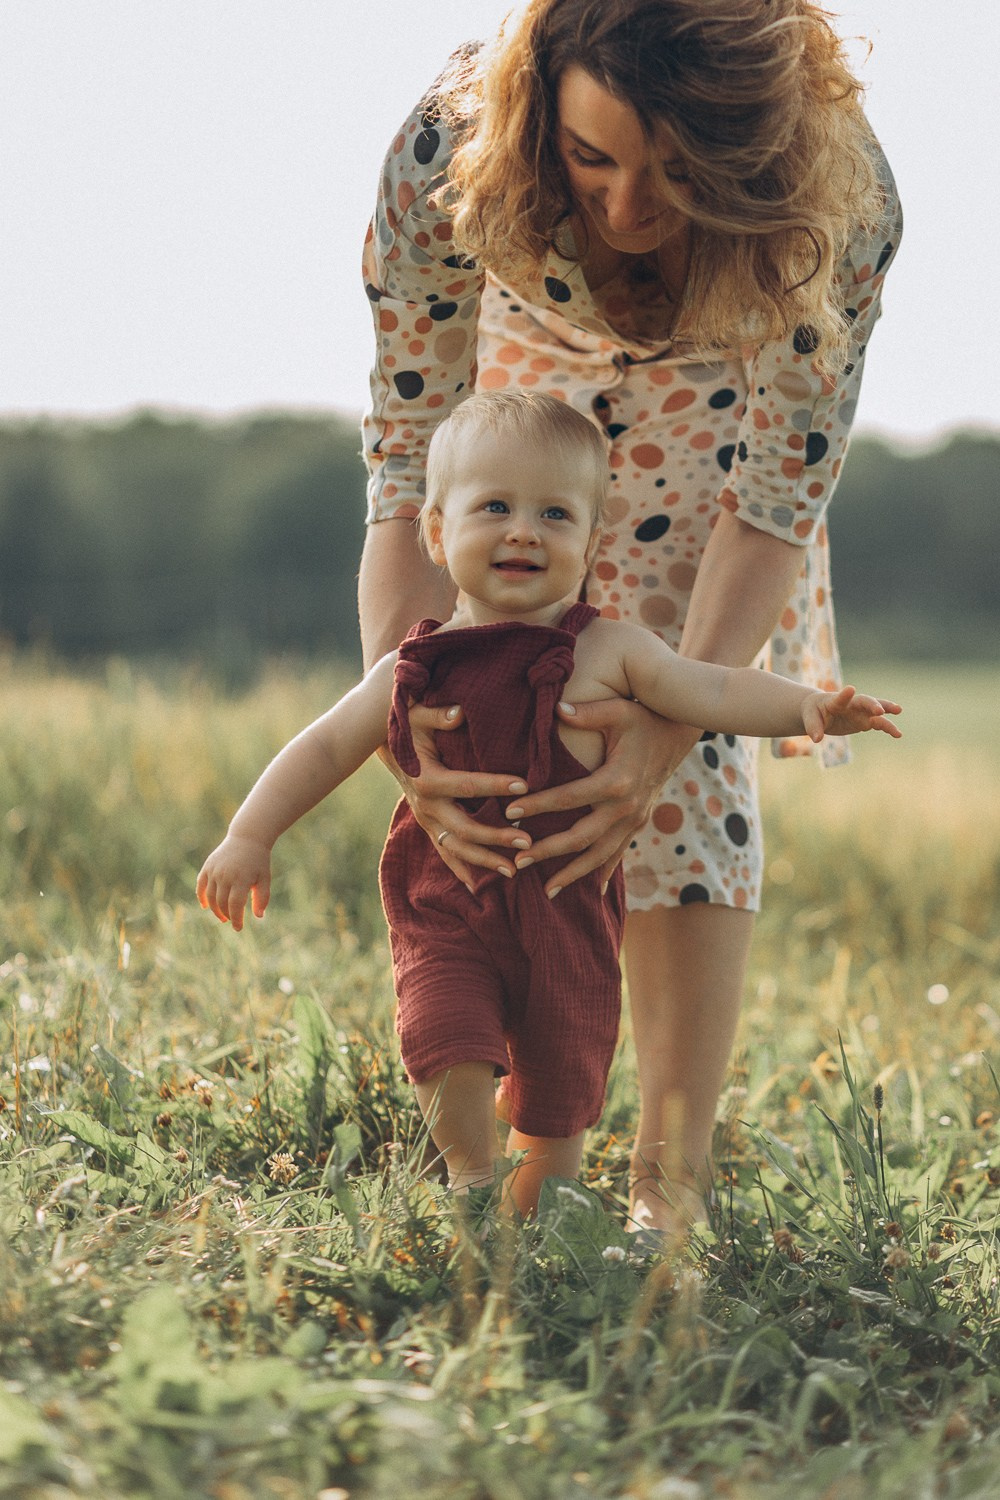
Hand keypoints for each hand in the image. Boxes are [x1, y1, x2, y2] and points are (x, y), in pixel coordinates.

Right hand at [196, 835, 271, 930]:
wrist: (247, 838)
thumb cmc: (258, 861)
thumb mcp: (265, 878)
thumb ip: (262, 898)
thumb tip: (258, 916)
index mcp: (241, 879)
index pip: (235, 906)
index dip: (236, 919)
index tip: (238, 928)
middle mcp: (225, 875)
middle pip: (221, 903)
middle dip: (226, 915)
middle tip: (231, 920)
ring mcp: (215, 870)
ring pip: (210, 896)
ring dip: (214, 909)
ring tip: (222, 916)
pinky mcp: (208, 866)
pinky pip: (201, 885)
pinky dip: (201, 897)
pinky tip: (205, 906)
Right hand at [381, 701, 535, 887]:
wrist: (383, 744)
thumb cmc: (407, 726)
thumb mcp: (416, 716)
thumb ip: (436, 715)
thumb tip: (459, 713)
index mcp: (428, 780)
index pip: (467, 785)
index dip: (496, 785)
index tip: (525, 785)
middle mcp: (426, 806)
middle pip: (465, 828)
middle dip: (497, 837)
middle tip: (527, 841)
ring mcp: (426, 820)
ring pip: (456, 848)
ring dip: (485, 860)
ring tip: (515, 870)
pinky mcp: (428, 827)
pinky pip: (446, 853)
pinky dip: (462, 870)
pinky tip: (480, 887)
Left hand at [502, 697, 700, 896]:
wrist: (677, 736)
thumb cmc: (643, 720)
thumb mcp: (619, 711)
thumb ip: (589, 713)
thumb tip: (558, 709)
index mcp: (616, 781)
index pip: (568, 798)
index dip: (538, 805)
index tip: (510, 813)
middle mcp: (626, 807)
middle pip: (581, 837)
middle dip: (548, 852)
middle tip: (518, 862)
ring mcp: (634, 820)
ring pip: (600, 855)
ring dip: (572, 874)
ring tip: (545, 891)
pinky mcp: (638, 824)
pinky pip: (618, 854)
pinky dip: (603, 872)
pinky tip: (591, 892)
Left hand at [802, 686, 902, 741]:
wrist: (820, 710)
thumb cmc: (813, 711)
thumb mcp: (809, 718)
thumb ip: (813, 728)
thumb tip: (817, 739)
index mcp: (835, 701)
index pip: (840, 698)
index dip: (845, 694)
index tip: (851, 689)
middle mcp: (851, 704)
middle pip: (863, 701)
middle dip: (872, 704)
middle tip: (880, 710)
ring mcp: (860, 712)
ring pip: (876, 710)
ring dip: (887, 709)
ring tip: (899, 710)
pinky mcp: (865, 721)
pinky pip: (878, 723)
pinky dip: (887, 728)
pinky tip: (898, 734)